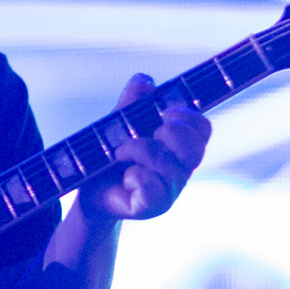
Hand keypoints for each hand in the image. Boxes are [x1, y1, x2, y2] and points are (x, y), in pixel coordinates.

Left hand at [76, 73, 209, 221]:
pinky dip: (136, 177)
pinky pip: (154, 189)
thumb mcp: (117, 122)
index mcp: (179, 145)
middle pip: (196, 148)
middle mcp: (181, 168)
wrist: (86, 187)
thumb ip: (132, 102)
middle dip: (169, 133)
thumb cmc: (108, 154)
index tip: (163, 112)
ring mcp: (170, 190)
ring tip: (120, 154)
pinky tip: (126, 178)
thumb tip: (145, 81)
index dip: (187, 116)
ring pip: (169, 166)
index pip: (203, 128)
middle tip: (144, 135)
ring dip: (139, 151)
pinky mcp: (154, 207)